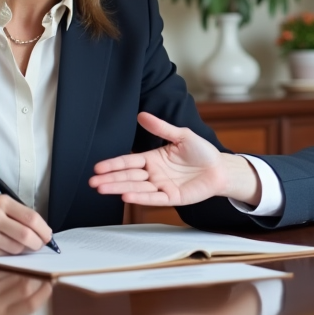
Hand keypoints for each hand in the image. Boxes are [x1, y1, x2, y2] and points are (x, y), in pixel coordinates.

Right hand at [0, 194, 52, 254]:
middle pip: (27, 234)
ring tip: (19, 245)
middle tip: (39, 245)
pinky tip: (5, 248)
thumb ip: (18, 215)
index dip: (44, 230)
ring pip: (17, 247)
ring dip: (23, 250)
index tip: (48, 236)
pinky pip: (3, 254)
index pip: (32, 217)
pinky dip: (10, 254)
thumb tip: (43, 231)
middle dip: (38, 243)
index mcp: (1, 201)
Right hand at [89, 112, 261, 206]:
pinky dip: (140, 197)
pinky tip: (126, 196)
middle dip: (110, 179)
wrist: (220, 168)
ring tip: (102, 189)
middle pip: (128, 177)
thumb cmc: (202, 152)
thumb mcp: (181, 135)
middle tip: (93, 182)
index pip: (129, 162)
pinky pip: (153, 198)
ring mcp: (161, 187)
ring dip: (119, 188)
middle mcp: (154, 174)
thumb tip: (142, 115)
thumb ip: (161, 128)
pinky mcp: (172, 198)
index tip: (98, 167)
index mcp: (153, 159)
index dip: (113, 164)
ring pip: (136, 188)